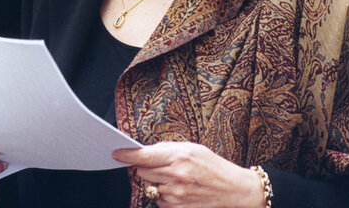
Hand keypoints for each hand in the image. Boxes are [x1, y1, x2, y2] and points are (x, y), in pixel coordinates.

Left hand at [112, 142, 263, 207]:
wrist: (233, 189)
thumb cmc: (212, 165)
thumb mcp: (191, 148)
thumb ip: (167, 150)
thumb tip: (144, 152)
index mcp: (179, 156)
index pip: (144, 156)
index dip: (127, 155)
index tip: (115, 153)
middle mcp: (176, 176)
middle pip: (142, 171)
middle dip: (145, 168)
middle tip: (160, 166)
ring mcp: (176, 195)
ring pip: (149, 187)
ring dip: (155, 182)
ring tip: (174, 179)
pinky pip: (158, 201)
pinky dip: (162, 196)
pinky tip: (178, 191)